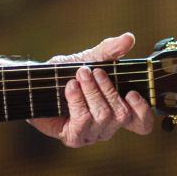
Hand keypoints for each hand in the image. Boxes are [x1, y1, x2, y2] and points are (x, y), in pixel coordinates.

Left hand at [28, 32, 153, 146]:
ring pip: (103, 116)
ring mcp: (91, 134)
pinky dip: (77, 100)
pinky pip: (83, 121)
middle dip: (106, 88)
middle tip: (89, 72)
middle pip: (121, 114)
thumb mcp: (88, 59)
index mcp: (116, 111)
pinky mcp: (73, 137)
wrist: (34, 81)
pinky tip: (70, 87)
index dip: (143, 111)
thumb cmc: (63, 72)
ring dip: (90, 91)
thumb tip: (129, 37)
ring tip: (78, 76)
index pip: (142, 124)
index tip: (132, 92)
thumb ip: (109, 51)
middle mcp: (107, 126)